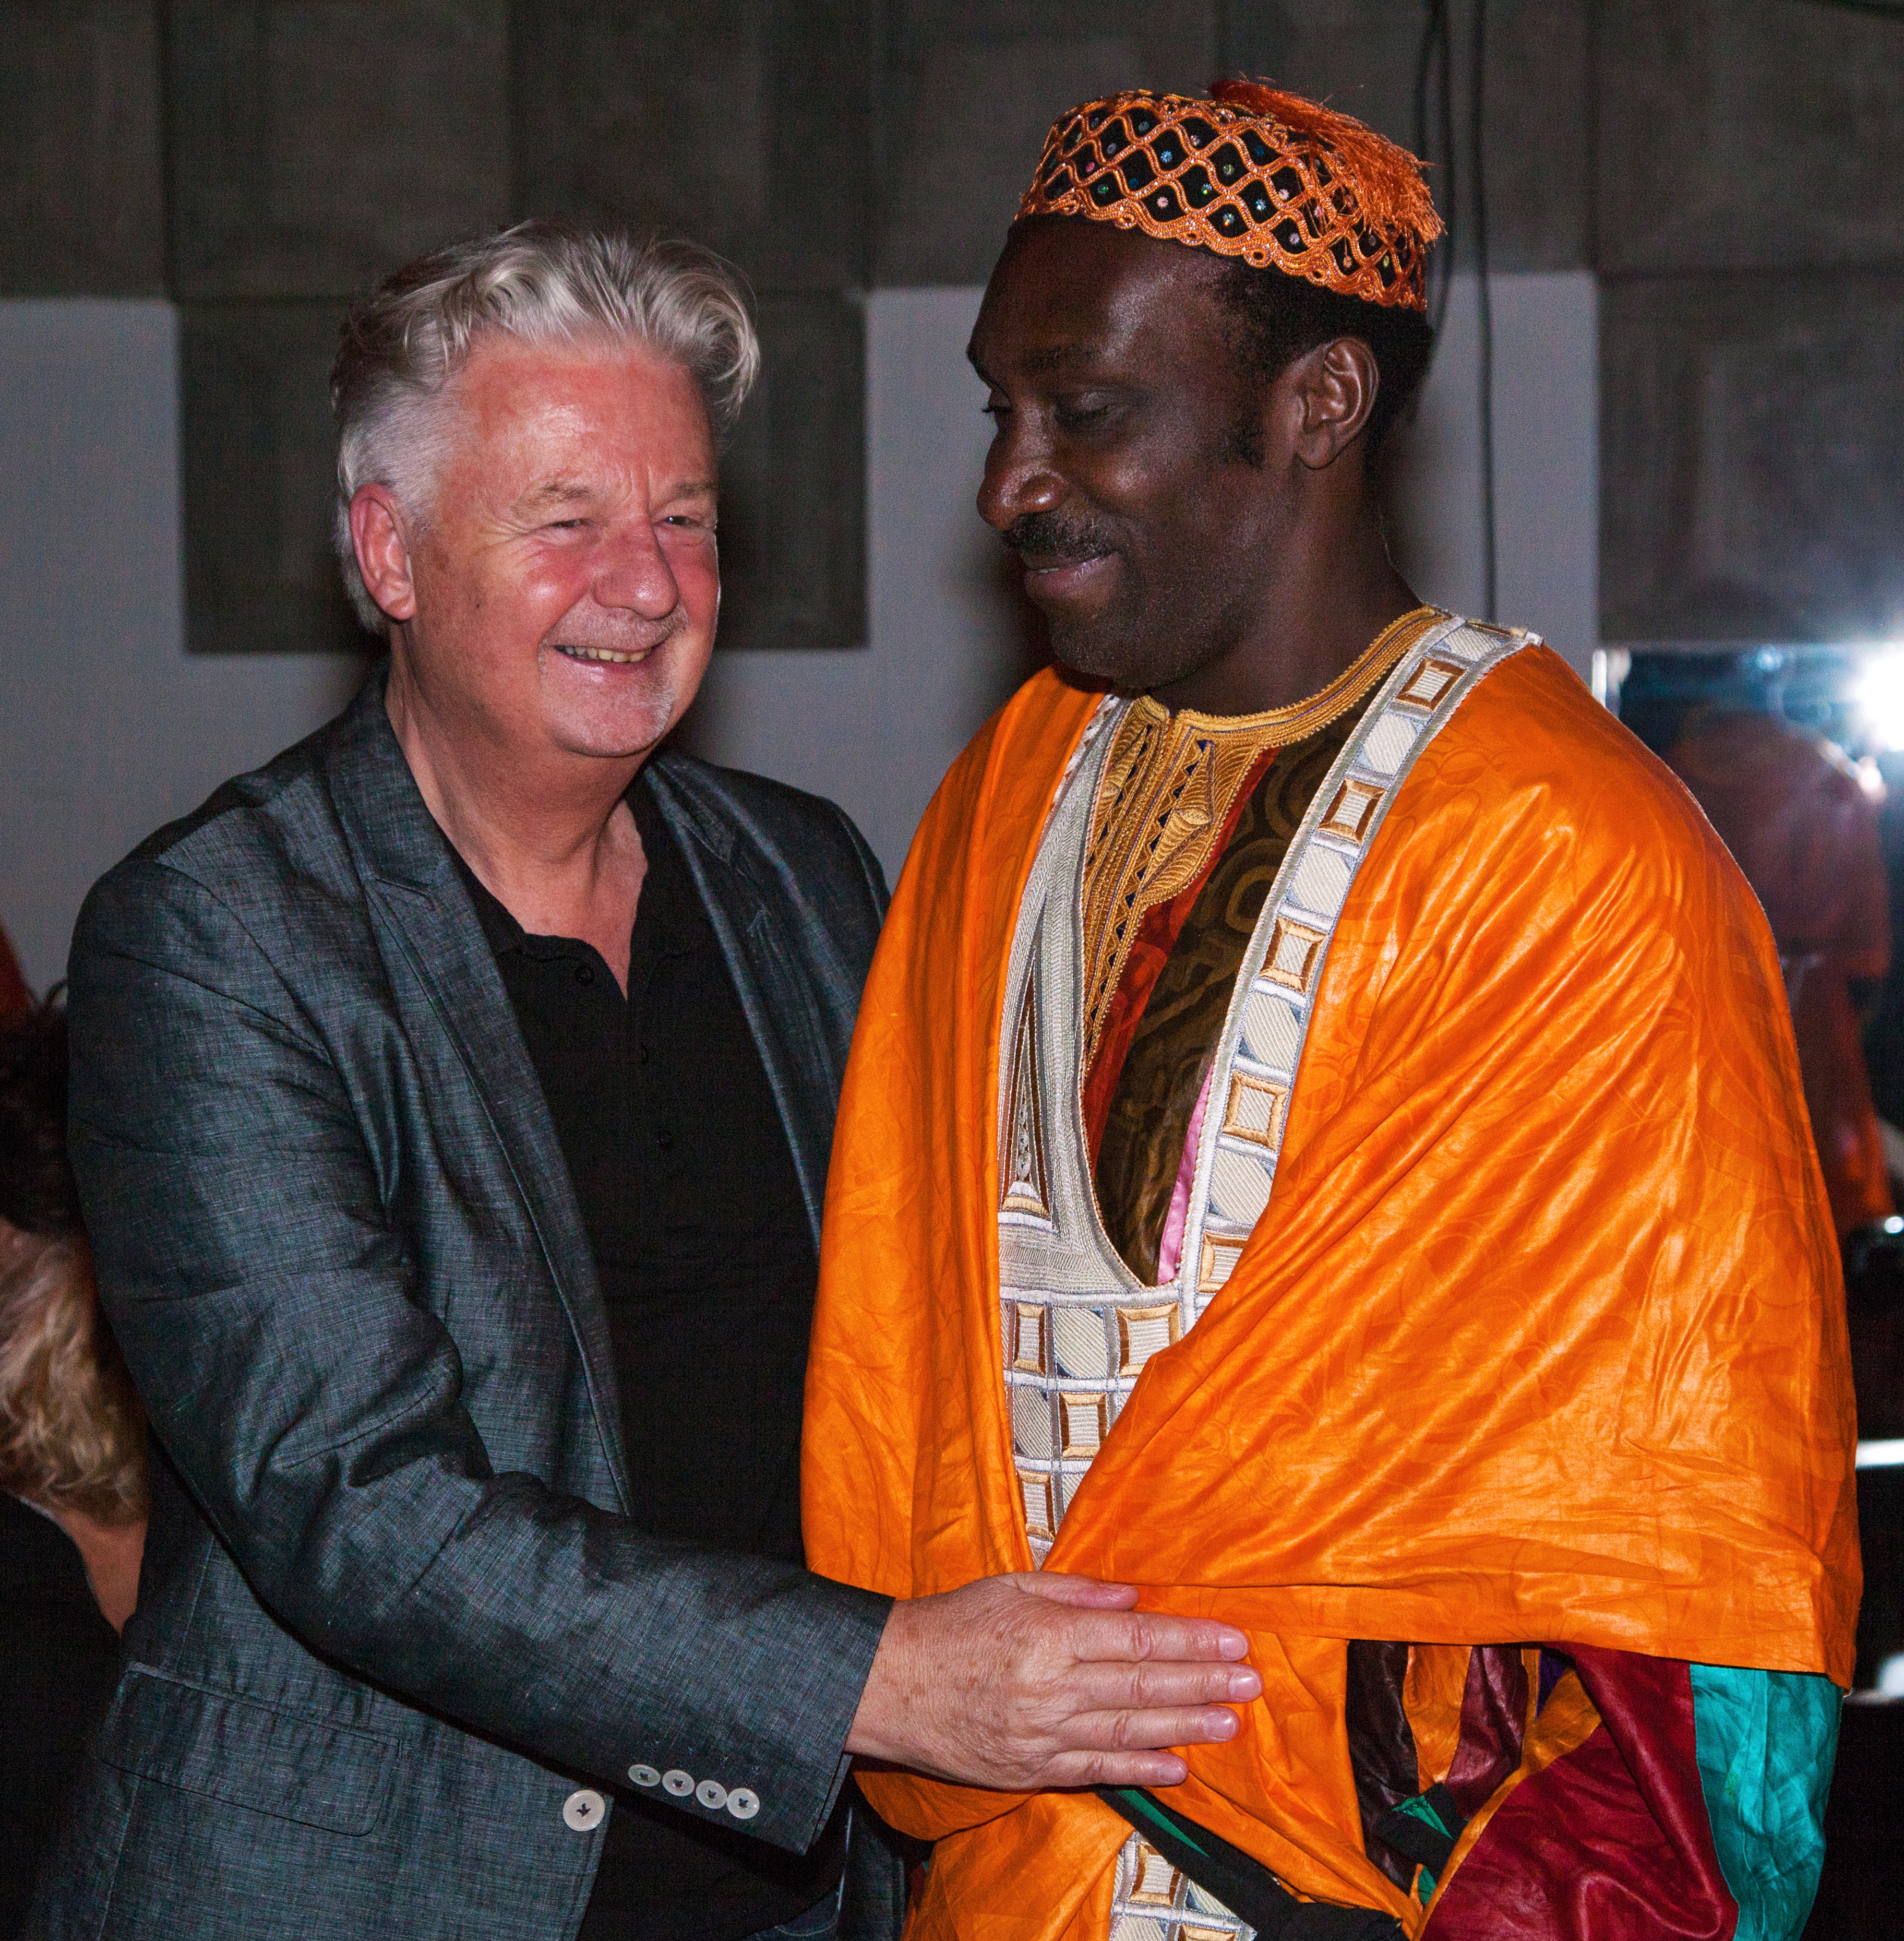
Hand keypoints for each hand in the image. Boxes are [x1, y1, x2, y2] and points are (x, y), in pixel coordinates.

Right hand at [845, 1572, 1258, 1790]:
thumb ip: (1075, 1592)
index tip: (1232, 1639)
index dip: (1189, 1639)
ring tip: (1230, 1722)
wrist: (888, 1683)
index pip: (1135, 1637)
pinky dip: (1140, 1771)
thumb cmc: (948, 1626)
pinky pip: (1095, 1770)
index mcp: (1047, 1633)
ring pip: (1127, 1731)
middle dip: (1202, 1682)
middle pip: (1142, 1684)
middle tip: (1250, 1681)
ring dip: (1185, 1726)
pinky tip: (1177, 1767)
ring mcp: (1042, 1732)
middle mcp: (1051, 1685)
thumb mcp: (1009, 1586)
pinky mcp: (1029, 1768)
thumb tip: (1132, 1597)